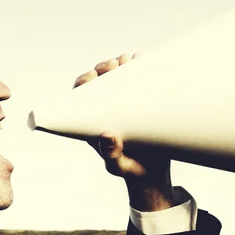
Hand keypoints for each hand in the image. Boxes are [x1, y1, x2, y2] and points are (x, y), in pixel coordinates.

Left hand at [73, 54, 174, 211]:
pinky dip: (140, 68)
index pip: (81, 96)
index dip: (84, 81)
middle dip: (106, 67)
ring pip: (119, 77)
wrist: (153, 174)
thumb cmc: (131, 171)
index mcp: (92, 121)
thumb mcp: (119, 167)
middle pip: (100, 80)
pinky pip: (139, 81)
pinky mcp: (142, 103)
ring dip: (123, 64)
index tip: (94, 75)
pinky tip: (144, 60)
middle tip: (117, 64)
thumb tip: (106, 135)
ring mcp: (125, 105)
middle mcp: (107, 110)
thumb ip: (111, 156)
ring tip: (132, 60)